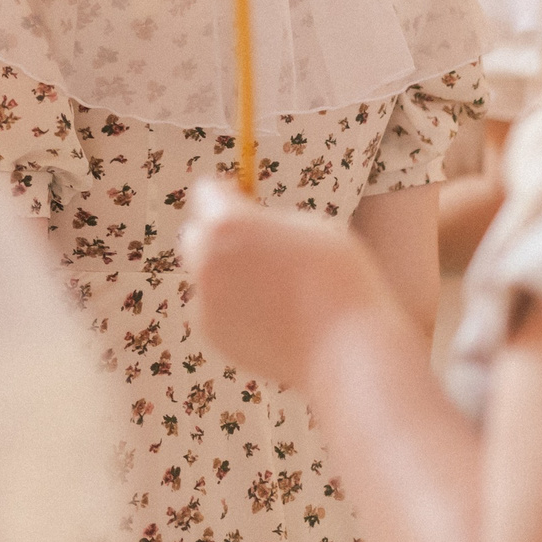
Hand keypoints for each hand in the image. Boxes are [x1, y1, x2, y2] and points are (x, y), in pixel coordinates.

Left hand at [181, 184, 405, 385]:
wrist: (344, 349)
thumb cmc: (337, 279)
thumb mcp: (307, 226)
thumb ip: (267, 221)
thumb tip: (251, 224)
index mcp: (228, 223)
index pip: (206, 192)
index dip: (226, 194)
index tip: (243, 199)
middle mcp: (206, 259)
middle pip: (196, 235)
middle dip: (218, 234)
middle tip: (254, 243)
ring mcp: (204, 299)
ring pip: (207, 275)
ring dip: (227, 273)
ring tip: (274, 289)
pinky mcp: (211, 332)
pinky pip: (215, 308)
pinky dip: (233, 307)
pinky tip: (271, 317)